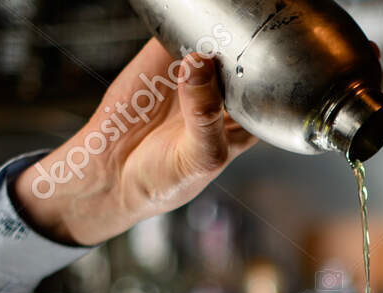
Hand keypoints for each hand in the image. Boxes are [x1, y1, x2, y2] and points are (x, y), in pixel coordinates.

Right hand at [12, 39, 255, 246]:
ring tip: (200, 45)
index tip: (254, 62)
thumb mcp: (198, 157)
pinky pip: (179, 29)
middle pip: (246, 56)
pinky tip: (180, 33)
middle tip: (222, 50)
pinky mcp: (164, 53)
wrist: (113, 173)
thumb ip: (204, 115)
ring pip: (215, 37)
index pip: (270, 87)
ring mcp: (196, 70)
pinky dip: (181, 23)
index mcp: (247, 119)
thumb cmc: (166, 179)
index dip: (270, 72)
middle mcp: (225, 91)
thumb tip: (202, 63)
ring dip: (211, 29)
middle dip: (241, 45)